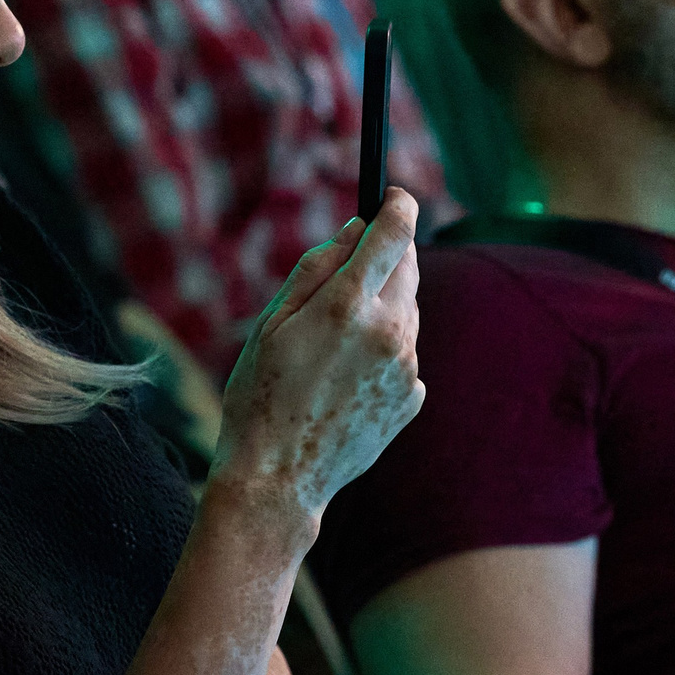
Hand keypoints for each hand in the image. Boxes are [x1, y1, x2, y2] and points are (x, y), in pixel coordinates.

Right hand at [211, 193, 425, 526]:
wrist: (278, 478)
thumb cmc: (260, 395)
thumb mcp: (271, 322)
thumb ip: (317, 268)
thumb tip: (356, 229)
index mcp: (348, 305)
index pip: (394, 232)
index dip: (397, 205)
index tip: (394, 196)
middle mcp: (389, 332)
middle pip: (407, 268)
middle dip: (386, 259)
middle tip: (349, 274)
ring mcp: (407, 367)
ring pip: (406, 313)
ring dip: (381, 311)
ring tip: (331, 347)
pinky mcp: (413, 398)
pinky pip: (404, 355)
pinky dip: (382, 354)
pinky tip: (344, 381)